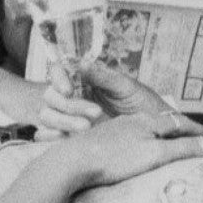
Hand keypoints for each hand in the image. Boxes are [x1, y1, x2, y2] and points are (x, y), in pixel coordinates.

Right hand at [35, 60, 179, 138]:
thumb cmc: (142, 103)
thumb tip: (82, 64)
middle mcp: (73, 96)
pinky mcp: (70, 135)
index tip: (68, 89)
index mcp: (84, 80)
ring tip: (87, 128)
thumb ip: (104, 77)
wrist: (155, 129)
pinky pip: (48, 135)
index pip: (59, 72)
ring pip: (47, 115)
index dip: (57, 78)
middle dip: (69, 105)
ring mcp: (69, 116)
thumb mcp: (127, 87)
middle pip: (51, 96)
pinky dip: (50, 136)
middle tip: (96, 113)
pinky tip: (63, 138)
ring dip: (62, 121)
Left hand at [54, 111, 202, 189]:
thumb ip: (183, 149)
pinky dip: (142, 143)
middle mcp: (132, 121)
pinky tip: (136, 151)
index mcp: (148, 121)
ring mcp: (115, 130)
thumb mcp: (154, 154)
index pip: (181, 125)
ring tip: (171, 144)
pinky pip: (129, 139)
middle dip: (182, 132)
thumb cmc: (115, 159)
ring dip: (161, 137)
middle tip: (198, 141)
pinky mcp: (101, 141)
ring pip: (144, 131)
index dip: (200, 133)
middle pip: (163, 125)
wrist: (71, 163)